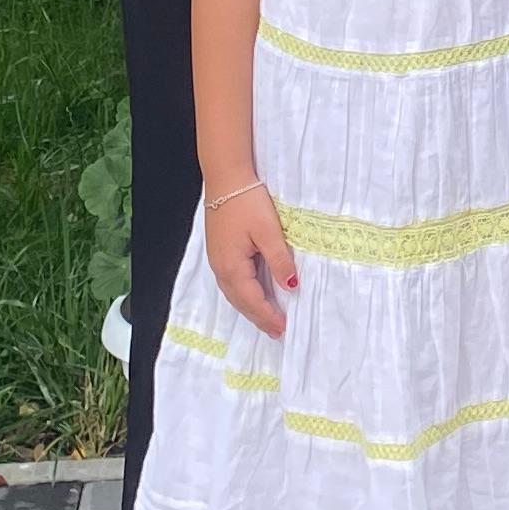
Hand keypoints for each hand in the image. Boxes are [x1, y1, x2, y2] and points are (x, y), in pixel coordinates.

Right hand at [205, 181, 294, 336]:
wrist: (226, 179)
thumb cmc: (247, 202)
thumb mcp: (269, 231)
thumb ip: (279, 260)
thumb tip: (291, 286)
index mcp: (232, 266)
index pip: (253, 300)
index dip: (268, 316)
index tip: (284, 329)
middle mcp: (220, 268)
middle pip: (240, 301)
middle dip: (259, 317)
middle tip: (277, 331)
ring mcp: (217, 260)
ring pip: (234, 294)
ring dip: (250, 308)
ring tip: (267, 318)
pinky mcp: (218, 252)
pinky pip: (231, 283)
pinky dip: (243, 295)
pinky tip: (252, 294)